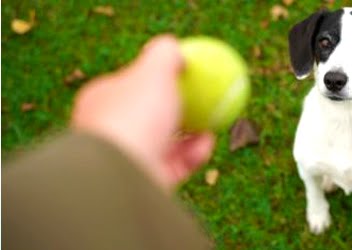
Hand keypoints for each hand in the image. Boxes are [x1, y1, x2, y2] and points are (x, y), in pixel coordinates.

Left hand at [71, 35, 213, 190]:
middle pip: (153, 114)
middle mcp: (113, 130)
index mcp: (103, 100)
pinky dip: (195, 153)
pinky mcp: (148, 182)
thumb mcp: (152, 72)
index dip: (161, 79)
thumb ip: (164, 54)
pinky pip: (178, 164)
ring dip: (195, 132)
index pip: (133, 84)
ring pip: (169, 141)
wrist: (123, 175)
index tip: (190, 76)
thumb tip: (173, 46)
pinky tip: (208, 143)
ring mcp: (131, 158)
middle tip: (208, 100)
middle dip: (183, 108)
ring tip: (214, 122)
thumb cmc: (133, 116)